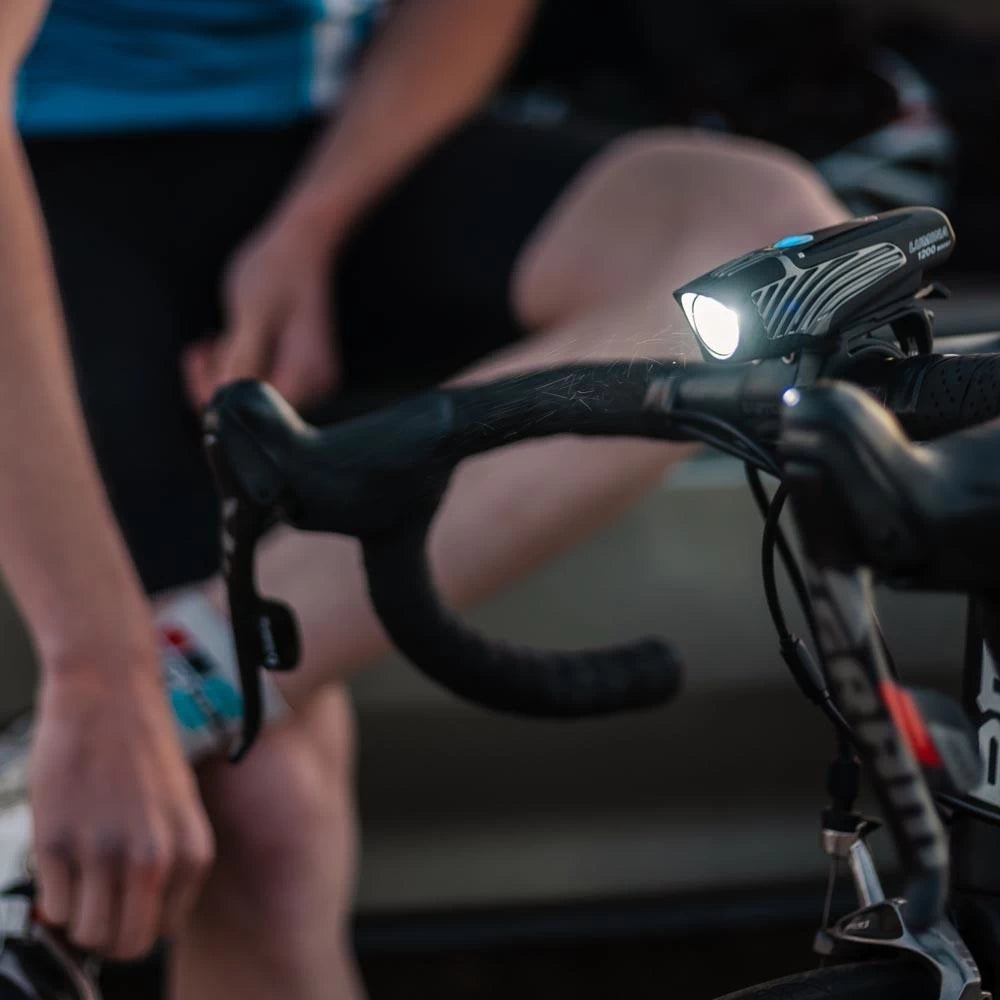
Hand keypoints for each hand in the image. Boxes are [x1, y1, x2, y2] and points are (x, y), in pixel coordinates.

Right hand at [30, 648, 214, 959]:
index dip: (139, 921)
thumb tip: (138, 912)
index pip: (164, 931)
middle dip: (108, 931)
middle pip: (127, 945)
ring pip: (87, 933)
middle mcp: (154, 858)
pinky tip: (61, 860)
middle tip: (96, 903)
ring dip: (77, 916)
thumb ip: (167, 859)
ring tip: (79, 880)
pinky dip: (51, 895)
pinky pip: (52, 907)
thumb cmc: (144, 742)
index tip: (124, 903)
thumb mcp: (178, 804)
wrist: (110, 690)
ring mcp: (104, 852)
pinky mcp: (58, 841)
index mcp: (192, 850)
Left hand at [184, 211, 340, 409]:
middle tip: (203, 348)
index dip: (217, 394)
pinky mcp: (298, 374)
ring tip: (216, 339)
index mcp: (307, 377)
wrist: (301, 245)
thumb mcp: (251, 315)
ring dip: (225, 374)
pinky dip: (238, 368)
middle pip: (254, 411)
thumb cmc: (277, 271)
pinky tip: (227, 344)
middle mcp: (316, 388)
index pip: (253, 411)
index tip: (198, 359)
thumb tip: (221, 403)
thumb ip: (240, 362)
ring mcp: (310, 383)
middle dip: (219, 382)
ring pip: (253, 399)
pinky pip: (260, 386)